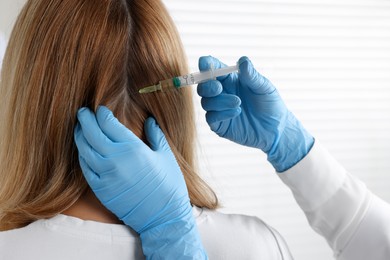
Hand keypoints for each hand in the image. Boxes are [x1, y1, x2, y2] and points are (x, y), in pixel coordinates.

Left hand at [74, 106, 206, 258]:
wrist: (163, 216)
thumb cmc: (169, 185)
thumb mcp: (165, 156)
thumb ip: (155, 135)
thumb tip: (149, 120)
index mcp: (133, 148)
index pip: (109, 124)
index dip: (101, 114)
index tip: (100, 109)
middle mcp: (115, 159)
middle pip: (92, 133)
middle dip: (85, 120)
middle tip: (82, 112)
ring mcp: (106, 175)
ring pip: (85, 150)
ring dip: (80, 136)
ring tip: (80, 128)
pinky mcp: (101, 190)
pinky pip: (86, 168)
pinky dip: (83, 156)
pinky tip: (84, 150)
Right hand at [197, 56, 313, 171]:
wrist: (275, 129)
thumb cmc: (270, 104)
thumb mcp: (263, 87)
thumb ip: (251, 75)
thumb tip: (243, 60)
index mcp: (230, 79)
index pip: (213, 68)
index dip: (206, 64)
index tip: (204, 63)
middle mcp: (221, 93)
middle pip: (203, 86)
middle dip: (207, 86)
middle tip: (219, 88)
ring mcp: (219, 109)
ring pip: (206, 102)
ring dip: (220, 101)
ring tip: (238, 103)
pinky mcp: (219, 125)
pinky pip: (210, 118)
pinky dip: (221, 114)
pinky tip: (237, 112)